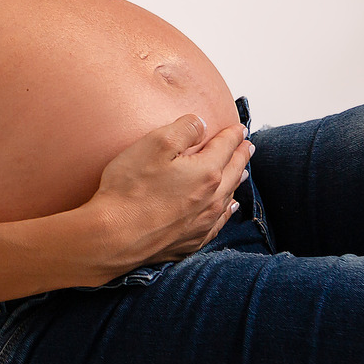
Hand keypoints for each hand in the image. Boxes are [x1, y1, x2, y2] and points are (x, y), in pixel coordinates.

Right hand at [78, 114, 253, 273]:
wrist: (116, 236)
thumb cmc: (131, 189)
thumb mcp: (154, 144)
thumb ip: (183, 129)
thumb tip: (201, 123)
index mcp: (206, 172)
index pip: (226, 147)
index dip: (233, 135)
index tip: (240, 129)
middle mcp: (212, 198)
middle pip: (233, 171)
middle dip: (241, 156)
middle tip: (247, 146)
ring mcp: (203, 222)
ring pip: (229, 197)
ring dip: (237, 181)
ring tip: (241, 172)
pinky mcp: (192, 240)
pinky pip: (219, 222)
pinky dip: (227, 210)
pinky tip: (228, 208)